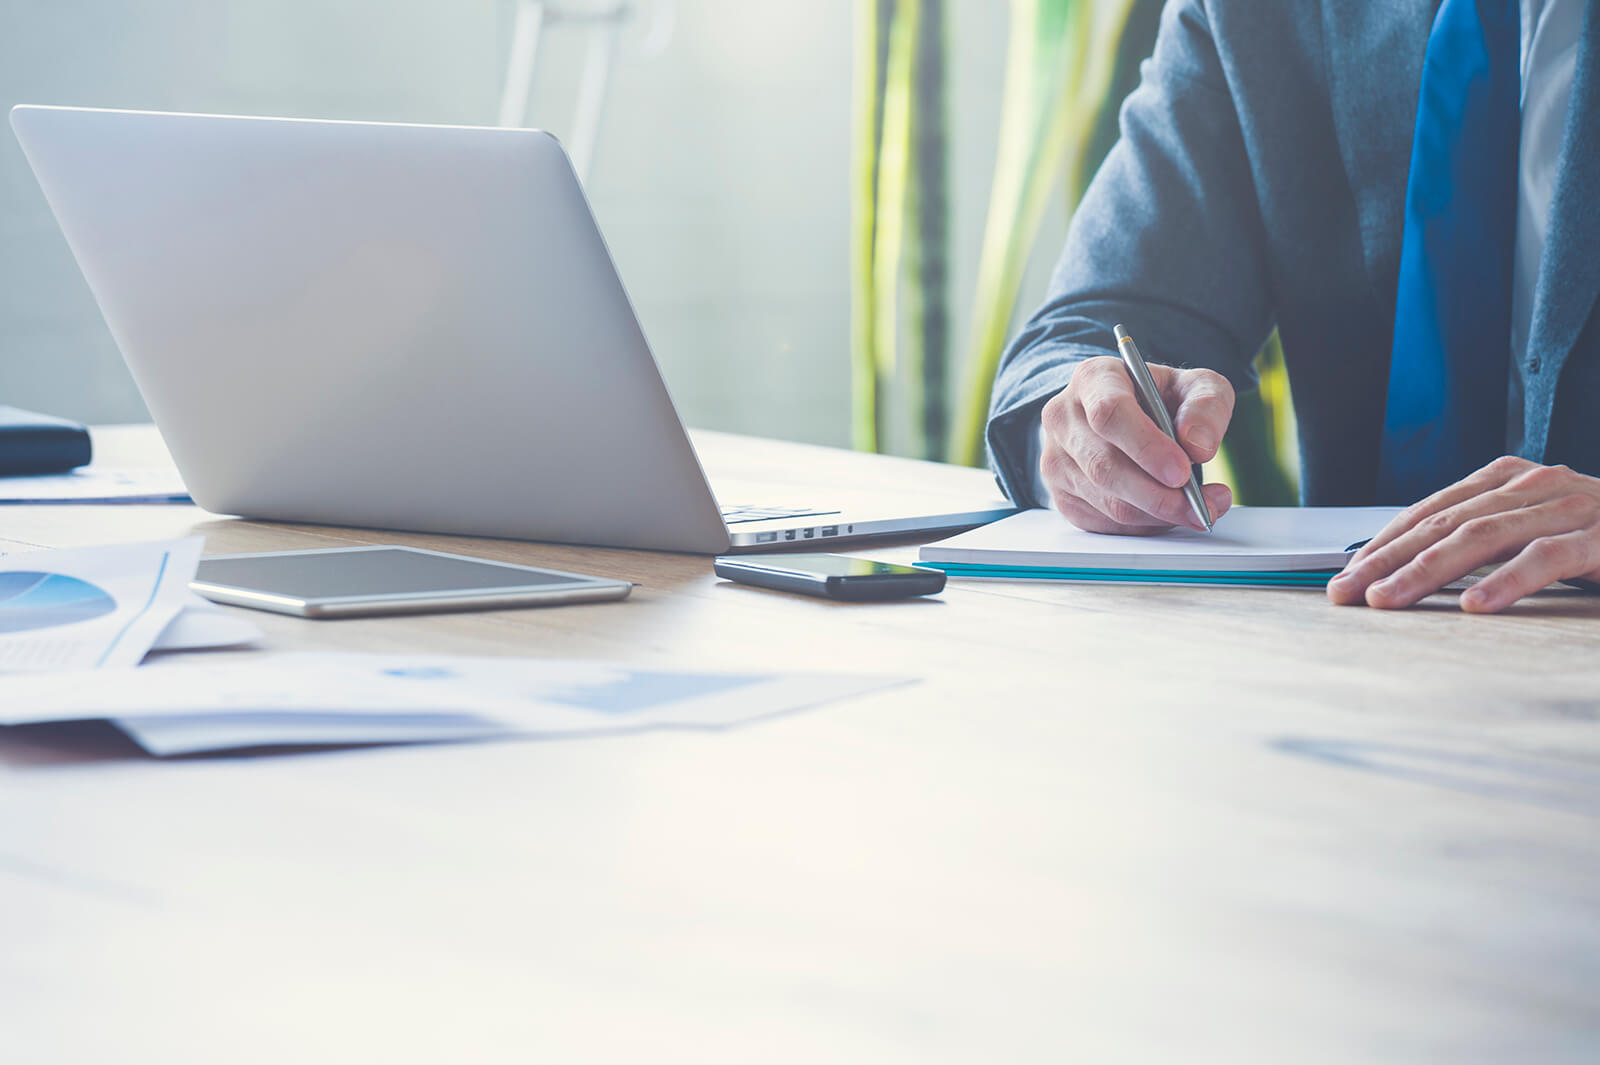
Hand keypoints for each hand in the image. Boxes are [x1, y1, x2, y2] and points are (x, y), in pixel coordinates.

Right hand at [1039, 356, 1233, 533]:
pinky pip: (1105, 522)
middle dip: (1159, 495)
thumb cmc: (1158, 397)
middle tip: (1202, 504)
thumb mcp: (1195, 385)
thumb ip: (1206, 405)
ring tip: (1200, 508)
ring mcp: (1056, 460)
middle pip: (1105, 467)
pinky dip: (1145, 525)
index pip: (1109, 414)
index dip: (1146, 447)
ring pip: (1107, 502)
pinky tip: (1169, 512)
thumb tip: (1198, 446)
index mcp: (1093, 379)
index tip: (1182, 471)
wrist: (1127, 415)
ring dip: (1158, 514)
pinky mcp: (1062, 496)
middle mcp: (1064, 418)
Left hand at [1327, 456, 1599, 611]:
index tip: (1344, 578)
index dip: (1381, 544)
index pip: (1429, 512)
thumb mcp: (1530, 534)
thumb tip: (1405, 571)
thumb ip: (1482, 542)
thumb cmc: (1597, 539)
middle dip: (1387, 560)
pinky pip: (1547, 558)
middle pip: (1443, 523)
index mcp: (1509, 481)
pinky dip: (1506, 582)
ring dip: (1426, 571)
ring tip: (1388, 601)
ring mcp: (1570, 507)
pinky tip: (1474, 606)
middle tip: (1347, 593)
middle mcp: (1534, 485)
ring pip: (1482, 536)